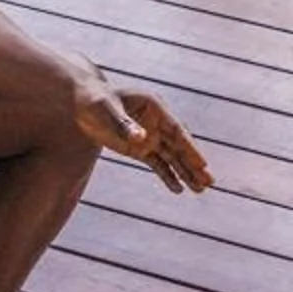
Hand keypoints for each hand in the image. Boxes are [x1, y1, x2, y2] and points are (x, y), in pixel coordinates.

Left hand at [76, 84, 214, 192]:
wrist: (82, 103)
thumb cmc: (95, 100)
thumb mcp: (107, 110)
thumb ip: (124, 124)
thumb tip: (142, 139)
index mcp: (155, 107)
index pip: (177, 131)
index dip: (190, 148)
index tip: (202, 164)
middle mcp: (158, 122)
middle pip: (180, 147)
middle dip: (194, 165)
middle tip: (210, 182)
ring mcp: (150, 136)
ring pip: (172, 157)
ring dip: (186, 173)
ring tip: (201, 190)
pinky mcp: (140, 149)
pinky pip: (158, 164)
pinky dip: (168, 176)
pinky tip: (179, 189)